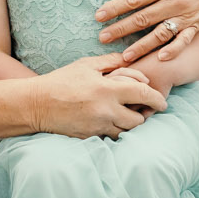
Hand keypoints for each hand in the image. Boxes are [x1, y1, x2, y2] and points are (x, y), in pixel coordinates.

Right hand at [36, 56, 165, 137]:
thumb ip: (111, 62)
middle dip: (145, 115)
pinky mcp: (90, 137)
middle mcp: (106, 110)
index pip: (143, 95)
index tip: (163, 102)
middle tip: (145, 109)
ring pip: (127, 132)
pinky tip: (113, 122)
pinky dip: (116, 131)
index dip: (157, 99)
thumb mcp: (86, 65)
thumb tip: (130, 60)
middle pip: (139, 119)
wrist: (36, 104)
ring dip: (131, 124)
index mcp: (107, 89)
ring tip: (128, 115)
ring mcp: (98, 126)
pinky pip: (112, 138)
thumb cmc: (61, 80)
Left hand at [97, 0, 198, 65]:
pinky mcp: (196, 25)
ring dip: (142, 46)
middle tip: (102, 37)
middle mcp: (176, 1)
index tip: (98, 16)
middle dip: (121, 29)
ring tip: (124, 57)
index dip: (116, 7)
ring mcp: (186, 15)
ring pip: (161, 33)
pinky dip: (174, 50)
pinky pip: (184, 40)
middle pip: (144, 17)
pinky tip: (160, 58)